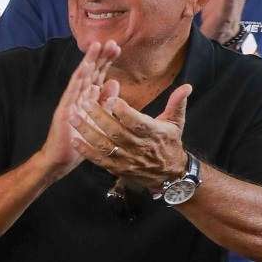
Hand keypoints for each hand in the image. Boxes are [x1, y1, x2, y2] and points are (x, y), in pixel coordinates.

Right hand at [40, 39, 119, 177]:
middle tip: (111, 42)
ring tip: (97, 46)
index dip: (107, 62)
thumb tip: (114, 82)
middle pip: (91, 73)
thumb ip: (106, 100)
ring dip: (89, 62)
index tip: (117, 48)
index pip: (98, 76)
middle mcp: (78, 97)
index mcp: (88, 99)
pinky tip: (84, 67)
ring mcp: (70, 102)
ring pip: (81, 78)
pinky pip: (71, 92)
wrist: (61, 159)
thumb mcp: (99, 118)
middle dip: (101, 57)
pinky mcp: (64, 110)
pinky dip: (77, 79)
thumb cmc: (80, 141)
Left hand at [75, 84, 191, 193]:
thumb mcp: (176, 123)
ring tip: (74, 118)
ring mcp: (127, 159)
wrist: (169, 175)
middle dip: (99, 117)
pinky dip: (86, 151)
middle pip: (117, 132)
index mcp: (154, 133)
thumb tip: (187, 86)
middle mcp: (139, 147)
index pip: (138, 122)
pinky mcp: (117, 168)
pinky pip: (99, 160)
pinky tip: (74, 140)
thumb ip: (177, 103)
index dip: (124, 112)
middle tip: (85, 103)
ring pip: (105, 146)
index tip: (111, 99)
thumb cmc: (169, 143)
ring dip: (88, 132)